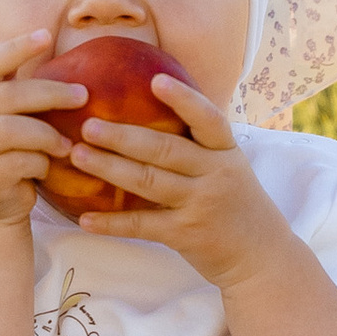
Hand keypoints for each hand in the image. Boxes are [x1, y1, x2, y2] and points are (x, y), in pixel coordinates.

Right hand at [0, 27, 86, 231]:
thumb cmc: (2, 154)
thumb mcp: (2, 118)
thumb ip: (16, 92)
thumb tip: (56, 52)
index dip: (15, 49)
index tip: (46, 37)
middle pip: (3, 96)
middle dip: (48, 93)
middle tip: (82, 95)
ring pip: (7, 130)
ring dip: (45, 134)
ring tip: (67, 144)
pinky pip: (14, 163)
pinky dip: (38, 162)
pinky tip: (48, 167)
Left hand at [62, 76, 284, 283]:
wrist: (260, 255)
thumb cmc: (234, 202)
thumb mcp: (228, 166)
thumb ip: (198, 143)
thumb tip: (154, 103)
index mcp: (226, 151)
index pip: (208, 119)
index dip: (184, 99)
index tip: (156, 80)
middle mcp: (216, 174)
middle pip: (165, 149)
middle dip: (123, 136)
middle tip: (87, 124)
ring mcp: (201, 205)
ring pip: (148, 182)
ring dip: (109, 168)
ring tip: (77, 155)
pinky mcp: (186, 235)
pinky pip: (142, 225)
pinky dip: (112, 223)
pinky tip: (84, 218)